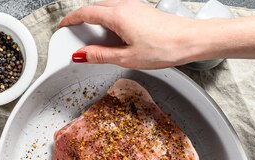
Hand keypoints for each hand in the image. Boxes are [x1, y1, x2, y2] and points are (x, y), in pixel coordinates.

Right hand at [58, 0, 199, 68]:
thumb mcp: (126, 58)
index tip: (62, 27)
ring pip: (107, 7)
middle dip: (81, 18)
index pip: (85, 13)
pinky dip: (109, 19)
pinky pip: (118, 10)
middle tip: (74, 33)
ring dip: (96, 18)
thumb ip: (100, 55)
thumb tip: (81, 55)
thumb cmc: (165, 47)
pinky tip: (112, 35)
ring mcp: (135, 6)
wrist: (191, 40)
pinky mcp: (143, 10)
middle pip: (95, 7)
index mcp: (117, 16)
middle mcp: (125, 6)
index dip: (70, 20)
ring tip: (92, 37)